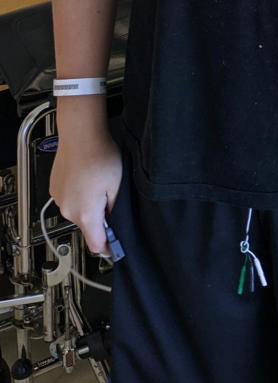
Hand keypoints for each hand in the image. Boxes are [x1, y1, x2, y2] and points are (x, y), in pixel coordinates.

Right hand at [50, 131, 122, 255]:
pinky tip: (87, 177)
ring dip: (89, 204)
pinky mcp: (56, 188)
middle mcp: (68, 210)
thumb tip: (113, 224)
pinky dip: (79, 194)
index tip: (115, 247)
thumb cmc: (100, 156)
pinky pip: (70, 198)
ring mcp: (60, 199)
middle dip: (100, 218)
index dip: (108, 248)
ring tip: (99, 183)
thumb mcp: (117, 186)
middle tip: (112, 198)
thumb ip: (115, 210)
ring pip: (78, 211)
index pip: (96, 245)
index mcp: (85, 214)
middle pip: (88, 226)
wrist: (81, 134)